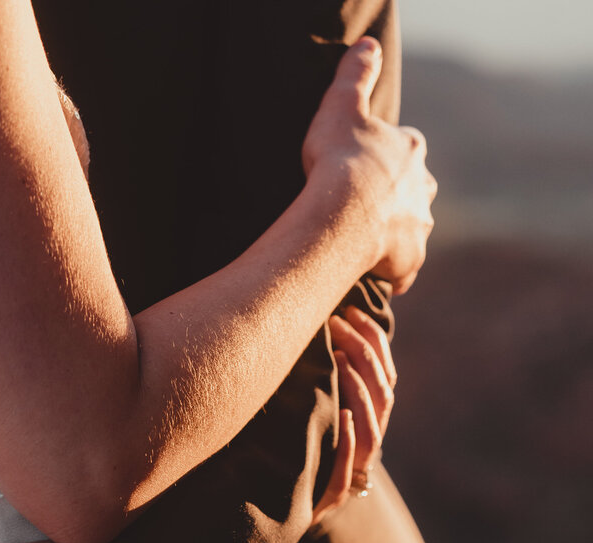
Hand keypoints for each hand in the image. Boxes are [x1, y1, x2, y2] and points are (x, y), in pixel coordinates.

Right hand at [302, 39, 436, 293]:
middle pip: (416, 190)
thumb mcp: (342, 105)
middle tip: (371, 207)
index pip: (407, 149)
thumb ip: (355, 75)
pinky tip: (381, 277)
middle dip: (401, 197)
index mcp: (410, 149)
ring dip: (400, 236)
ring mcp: (419, 226)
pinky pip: (406, 271)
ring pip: (415, 229)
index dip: (387, 158)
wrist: (342, 215)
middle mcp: (422, 187)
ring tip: (372, 244)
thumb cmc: (339, 160)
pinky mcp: (410, 260)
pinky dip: (397, 274)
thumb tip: (367, 44)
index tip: (368, 167)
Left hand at [310, 305, 396, 525]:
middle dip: (364, 355)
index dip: (373, 341)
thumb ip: (319, 378)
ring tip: (340, 360)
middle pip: (382, 396)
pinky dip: (348, 441)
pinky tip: (341, 415)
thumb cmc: (293, 451)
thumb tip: (312, 323)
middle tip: (338, 325)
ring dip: (359, 391)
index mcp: (368, 422)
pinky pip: (348, 471)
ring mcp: (353, 473)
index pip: (384, 375)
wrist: (276, 512)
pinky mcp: (331, 498)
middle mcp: (367, 445)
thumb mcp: (308, 409)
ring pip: (371, 430)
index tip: (351, 310)